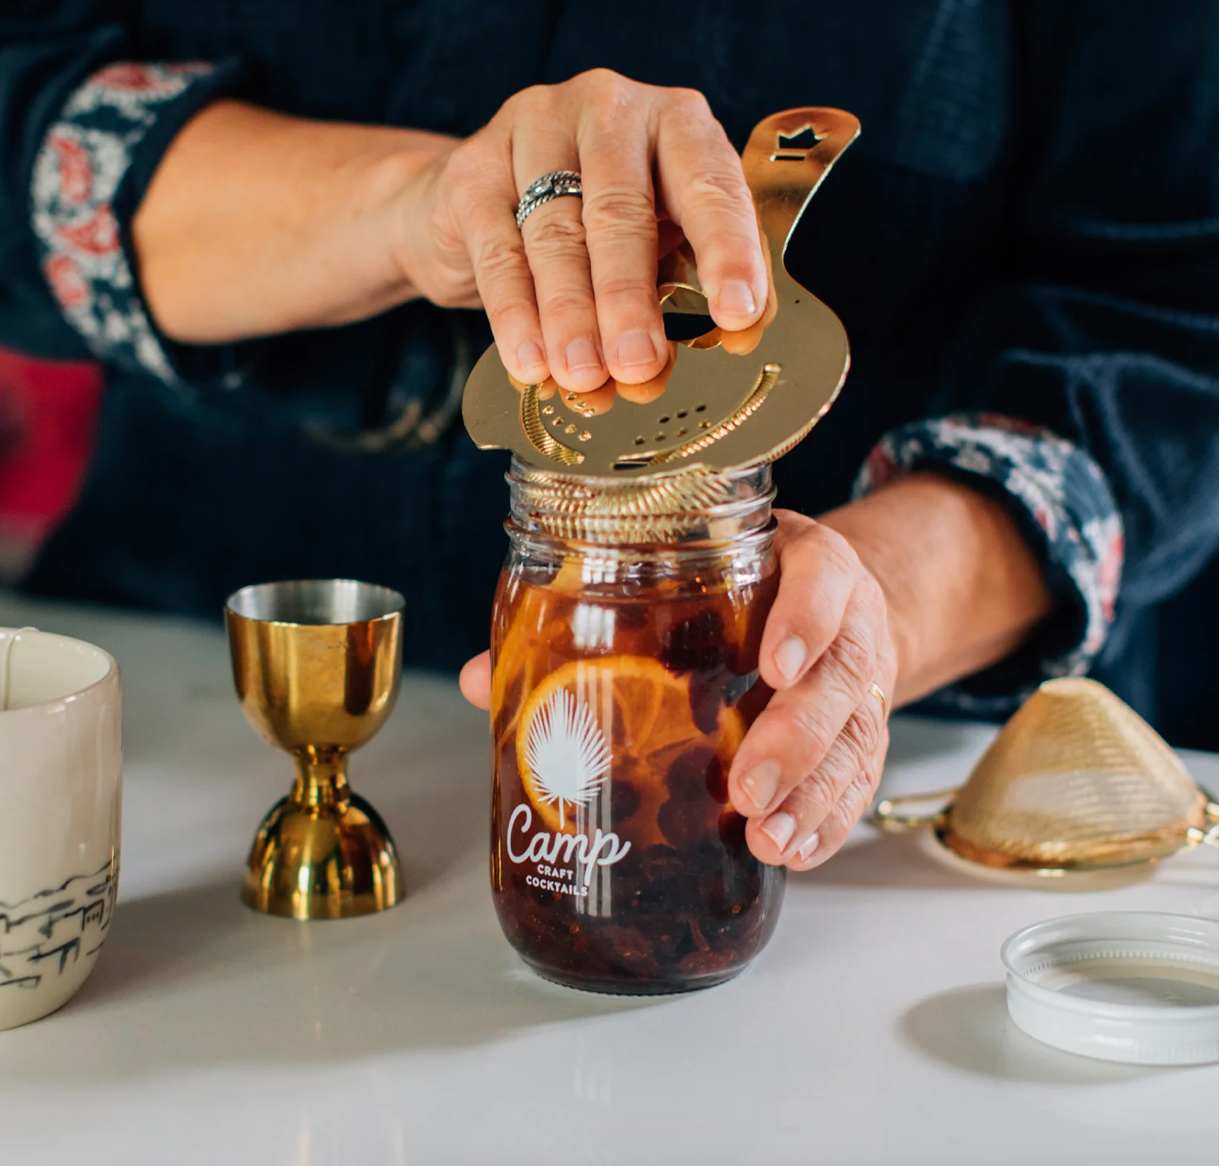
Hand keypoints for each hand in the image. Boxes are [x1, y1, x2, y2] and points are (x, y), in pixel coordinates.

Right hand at [392, 69, 767, 390]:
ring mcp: (535, 129)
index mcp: (677, 123)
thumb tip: (732, 339)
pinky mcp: (472, 169)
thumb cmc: (595, 226)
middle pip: (622, 211)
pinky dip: (515, 315)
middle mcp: (608, 110)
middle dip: (631, 299)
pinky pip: (499, 252)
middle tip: (638, 365)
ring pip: (556, 234)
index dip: (728, 253)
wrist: (481, 203)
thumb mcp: (662, 242)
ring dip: (571, 316)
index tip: (737, 316)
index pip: (711, 185)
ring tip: (584, 377)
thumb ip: (695, 283)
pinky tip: (530, 362)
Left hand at [459, 508, 896, 872]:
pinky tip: (795, 850)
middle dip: (798, 737)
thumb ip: (595, 617)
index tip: (772, 664)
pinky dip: (832, 819)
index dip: (805, 616)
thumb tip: (481, 678)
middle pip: (841, 674)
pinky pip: (864, 778)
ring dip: (815, 794)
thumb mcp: (690, 577)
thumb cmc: (743, 588)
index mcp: (802, 561)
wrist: (832, 601)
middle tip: (747, 789)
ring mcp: (863, 677)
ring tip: (767, 838)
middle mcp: (845, 618)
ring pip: (859, 736)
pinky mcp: (867, 730)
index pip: (821, 574)